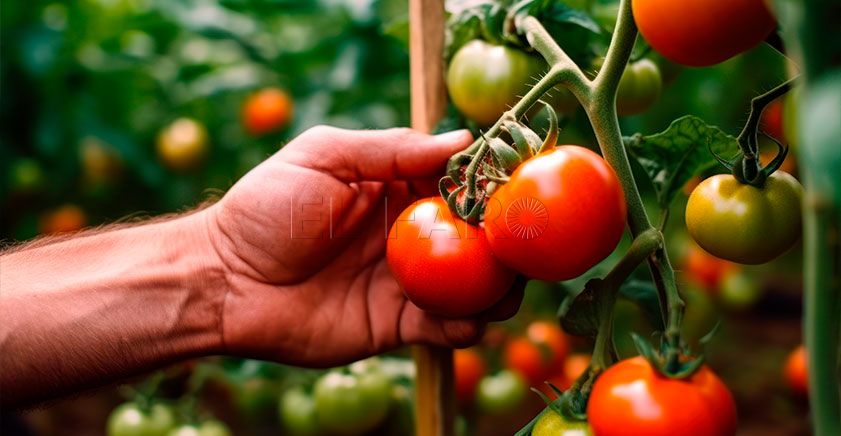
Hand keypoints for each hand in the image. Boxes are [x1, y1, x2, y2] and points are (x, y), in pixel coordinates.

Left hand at [204, 126, 523, 366]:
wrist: (225, 281)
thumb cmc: (267, 209)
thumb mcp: (324, 156)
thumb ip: (391, 149)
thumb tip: (463, 140)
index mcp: (395, 187)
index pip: (459, 182)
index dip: (493, 184)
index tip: (520, 186)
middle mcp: (410, 234)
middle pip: (477, 237)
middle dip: (507, 241)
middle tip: (525, 243)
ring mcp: (406, 281)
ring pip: (472, 286)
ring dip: (499, 287)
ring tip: (506, 286)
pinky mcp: (396, 326)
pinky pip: (445, 328)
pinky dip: (467, 326)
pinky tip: (470, 318)